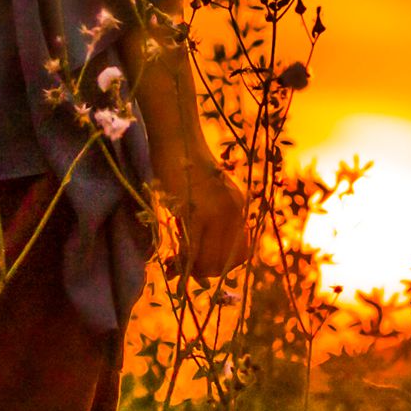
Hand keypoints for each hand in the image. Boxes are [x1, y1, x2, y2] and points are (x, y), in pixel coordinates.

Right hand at [159, 147, 253, 287]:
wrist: (176, 139)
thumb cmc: (183, 164)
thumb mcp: (205, 195)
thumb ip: (208, 222)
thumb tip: (196, 259)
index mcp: (239, 207)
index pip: (239, 252)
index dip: (220, 266)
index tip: (201, 266)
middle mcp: (234, 212)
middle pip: (225, 260)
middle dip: (204, 271)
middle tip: (183, 269)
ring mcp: (217, 213)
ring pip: (209, 259)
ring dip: (192, 269)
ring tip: (175, 266)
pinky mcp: (197, 212)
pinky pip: (192, 250)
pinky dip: (182, 261)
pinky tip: (171, 261)